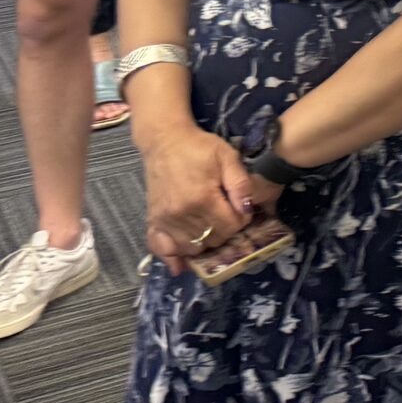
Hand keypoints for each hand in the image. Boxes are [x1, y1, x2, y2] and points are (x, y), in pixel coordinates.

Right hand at [140, 125, 256, 274]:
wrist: (165, 142)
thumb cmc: (199, 147)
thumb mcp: (227, 156)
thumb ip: (240, 183)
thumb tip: (247, 210)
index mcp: (202, 198)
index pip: (230, 226)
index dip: (241, 219)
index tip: (240, 208)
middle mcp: (181, 215)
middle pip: (213, 240)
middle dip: (226, 231)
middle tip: (227, 215)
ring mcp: (165, 220)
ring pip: (192, 248)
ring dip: (205, 243)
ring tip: (211, 227)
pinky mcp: (154, 221)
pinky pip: (162, 249)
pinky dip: (174, 256)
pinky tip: (183, 261)